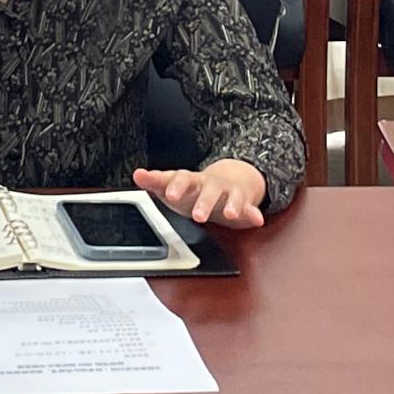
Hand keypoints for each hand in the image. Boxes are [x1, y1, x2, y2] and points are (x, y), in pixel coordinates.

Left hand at [134, 159, 267, 228]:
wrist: (227, 180)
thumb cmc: (194, 189)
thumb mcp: (173, 184)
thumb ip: (155, 181)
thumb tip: (137, 174)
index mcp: (192, 181)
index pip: (183, 179)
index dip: (177, 186)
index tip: (170, 194)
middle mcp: (211, 185)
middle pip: (209, 190)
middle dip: (204, 202)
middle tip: (198, 216)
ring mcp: (228, 192)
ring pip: (231, 197)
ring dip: (232, 205)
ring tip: (230, 214)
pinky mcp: (243, 203)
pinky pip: (250, 208)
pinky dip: (253, 213)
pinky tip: (256, 219)